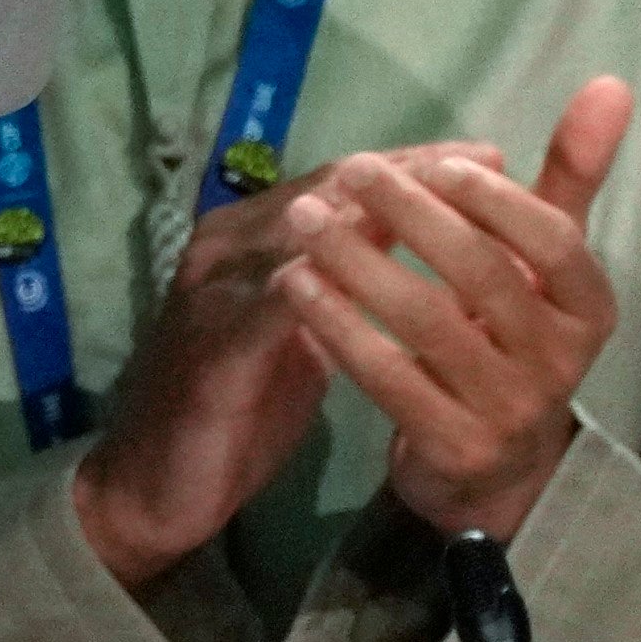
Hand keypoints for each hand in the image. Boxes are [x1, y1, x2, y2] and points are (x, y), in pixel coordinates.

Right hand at [71, 139, 504, 589]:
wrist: (152, 484)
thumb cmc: (236, 411)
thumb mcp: (301, 334)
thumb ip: (343, 286)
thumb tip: (420, 250)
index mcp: (246, 237)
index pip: (338, 180)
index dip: (413, 165)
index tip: (489, 157)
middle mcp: (226, 246)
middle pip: (327, 190)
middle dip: (412, 177)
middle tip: (488, 165)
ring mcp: (213, 290)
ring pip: (305, 233)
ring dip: (384, 220)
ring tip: (457, 215)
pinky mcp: (212, 346)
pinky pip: (279, 304)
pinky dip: (334, 288)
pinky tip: (391, 286)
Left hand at [273, 78, 635, 542]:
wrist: (490, 466)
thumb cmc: (514, 334)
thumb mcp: (545, 261)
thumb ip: (571, 177)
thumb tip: (612, 82)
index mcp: (589, 308)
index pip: (553, 240)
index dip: (491, 197)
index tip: (434, 163)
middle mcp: (561, 363)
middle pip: (482, 274)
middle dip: (412, 215)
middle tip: (351, 169)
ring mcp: (508, 410)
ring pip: (427, 322)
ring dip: (358, 262)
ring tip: (305, 217)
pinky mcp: (453, 447)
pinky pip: (388, 376)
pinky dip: (338, 324)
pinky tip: (298, 284)